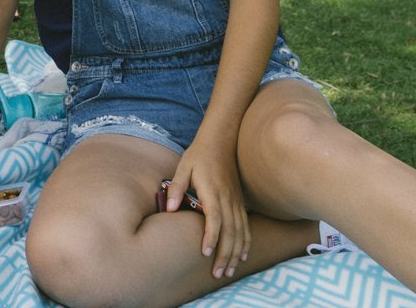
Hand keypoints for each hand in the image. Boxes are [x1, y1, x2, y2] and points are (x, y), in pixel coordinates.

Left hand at [166, 134, 248, 279]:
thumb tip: (169, 208)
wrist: (220, 141)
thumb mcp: (183, 167)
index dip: (211, 237)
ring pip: (240, 232)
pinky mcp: (239, 202)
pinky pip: (245, 226)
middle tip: (217, 274)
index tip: (206, 253)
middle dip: (224, 254)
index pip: (215, 218)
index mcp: (213, 190)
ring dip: (235, 253)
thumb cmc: (199, 155)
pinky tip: (242, 256)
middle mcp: (228, 198)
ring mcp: (236, 201)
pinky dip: (245, 242)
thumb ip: (176, 188)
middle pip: (230, 231)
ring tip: (228, 271)